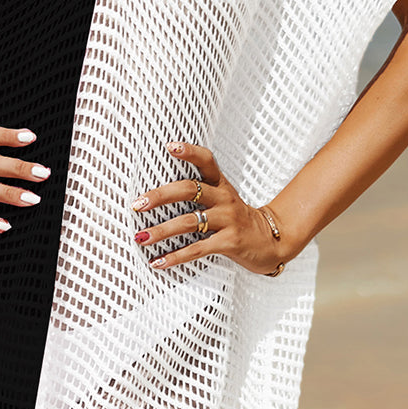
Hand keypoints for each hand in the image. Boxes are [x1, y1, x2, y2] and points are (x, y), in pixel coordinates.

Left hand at [131, 140, 286, 274]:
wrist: (270, 242)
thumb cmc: (237, 219)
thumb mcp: (223, 199)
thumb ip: (198, 192)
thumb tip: (155, 195)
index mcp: (220, 184)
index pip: (206, 161)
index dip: (189, 152)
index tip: (170, 147)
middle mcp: (224, 198)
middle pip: (188, 190)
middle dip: (159, 196)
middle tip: (137, 204)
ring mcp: (228, 219)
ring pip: (188, 222)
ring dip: (161, 231)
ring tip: (141, 237)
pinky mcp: (230, 242)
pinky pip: (197, 249)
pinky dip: (175, 256)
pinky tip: (158, 261)